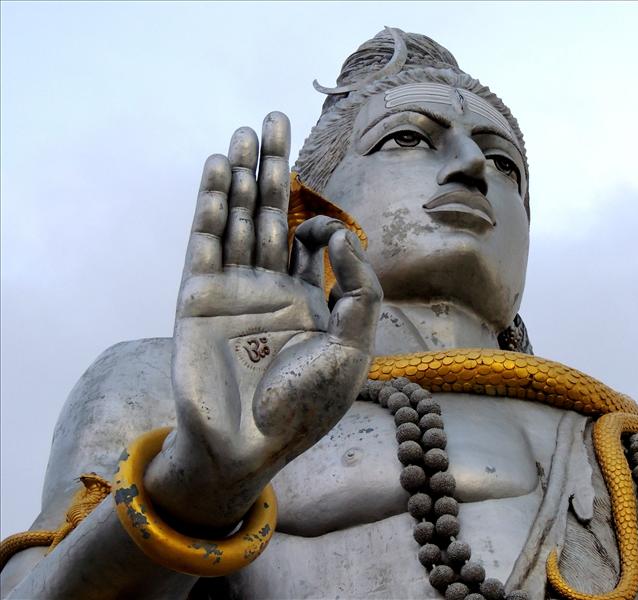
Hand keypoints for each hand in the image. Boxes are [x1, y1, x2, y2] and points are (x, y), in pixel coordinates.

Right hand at [144, 113, 381, 530]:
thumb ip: (360, 291)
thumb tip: (342, 237)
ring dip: (239, 175)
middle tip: (275, 118)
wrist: (250, 446)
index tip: (322, 232)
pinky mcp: (198, 298)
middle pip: (270, 213)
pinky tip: (215, 170)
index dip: (320, 222)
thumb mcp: (353, 349)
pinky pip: (205, 242)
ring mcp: (232, 289)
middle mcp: (268, 287)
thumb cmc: (307, 407)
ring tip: (244, 131)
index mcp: (308, 299)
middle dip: (273, 168)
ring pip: (237, 218)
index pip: (309, 239)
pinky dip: (210, 205)